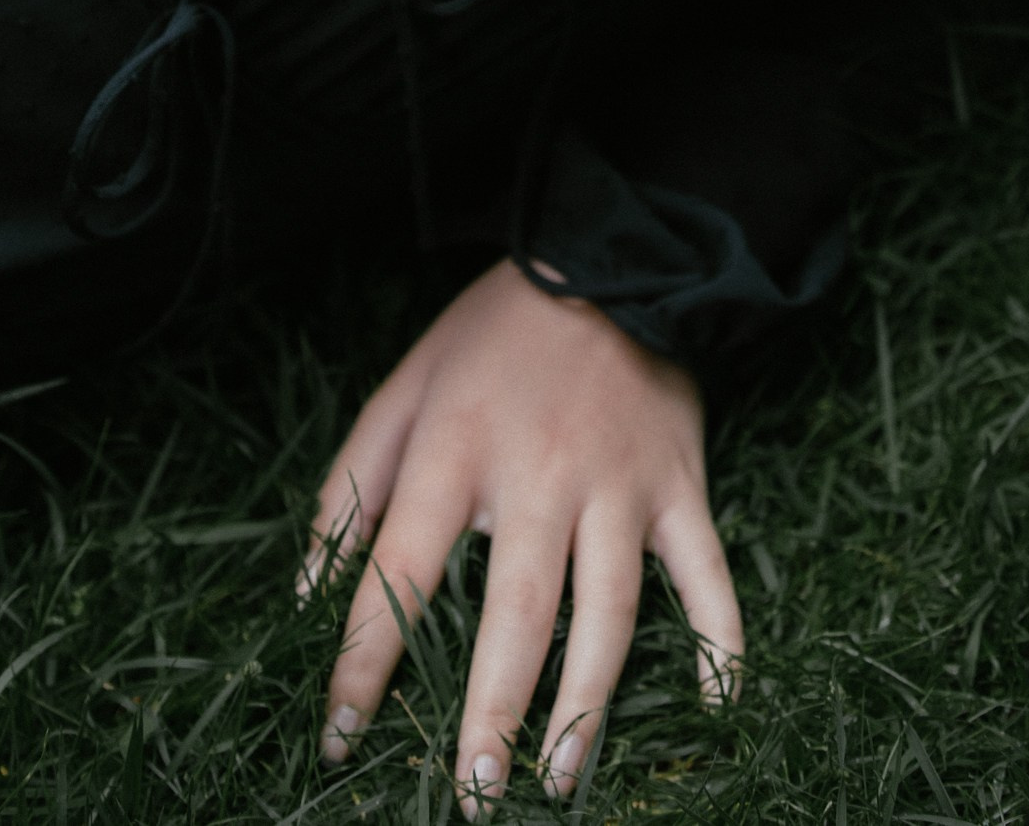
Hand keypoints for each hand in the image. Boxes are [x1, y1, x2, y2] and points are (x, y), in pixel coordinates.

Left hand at [302, 259, 741, 809]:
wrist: (607, 256)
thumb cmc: (489, 338)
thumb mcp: (401, 390)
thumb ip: (350, 490)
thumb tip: (307, 597)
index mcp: (458, 446)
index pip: (400, 569)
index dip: (364, 659)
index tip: (340, 737)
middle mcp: (540, 472)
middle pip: (517, 613)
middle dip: (492, 713)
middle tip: (471, 792)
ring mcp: (621, 484)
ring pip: (610, 613)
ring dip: (585, 706)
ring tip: (558, 782)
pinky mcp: (682, 485)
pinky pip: (709, 578)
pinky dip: (721, 647)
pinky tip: (715, 712)